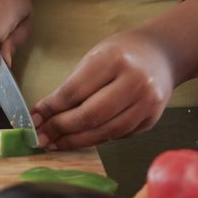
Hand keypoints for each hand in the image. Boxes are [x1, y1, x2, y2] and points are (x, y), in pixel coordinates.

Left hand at [31, 28, 173, 150]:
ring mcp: (146, 103)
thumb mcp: (95, 57)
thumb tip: (45, 115)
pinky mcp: (152, 119)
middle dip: (61, 129)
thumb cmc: (123, 53)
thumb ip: (73, 85)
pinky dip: (96, 139)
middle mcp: (134, 82)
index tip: (35, 118)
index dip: (51, 108)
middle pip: (90, 115)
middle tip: (42, 137)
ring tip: (56, 144)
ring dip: (76, 141)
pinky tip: (80, 139)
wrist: (162, 54)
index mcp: (114, 60)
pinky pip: (118, 135)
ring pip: (105, 132)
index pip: (75, 91)